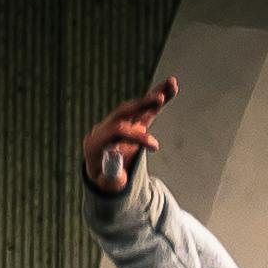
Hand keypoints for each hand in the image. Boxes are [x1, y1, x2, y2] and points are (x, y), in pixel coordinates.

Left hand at [81, 78, 175, 193]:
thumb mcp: (107, 183)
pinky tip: (171, 85)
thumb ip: (111, 173)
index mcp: (95, 142)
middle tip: (159, 99)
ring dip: (153, 95)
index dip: (136, 136)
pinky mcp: (131, 122)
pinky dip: (158, 97)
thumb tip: (115, 154)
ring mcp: (118, 123)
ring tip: (172, 83)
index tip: (156, 146)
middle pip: (123, 112)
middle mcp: (105, 128)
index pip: (117, 132)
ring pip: (135, 106)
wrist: (100, 175)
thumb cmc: (104, 182)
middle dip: (142, 105)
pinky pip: (144, 109)